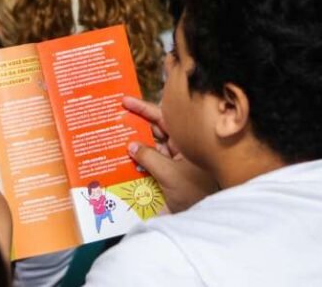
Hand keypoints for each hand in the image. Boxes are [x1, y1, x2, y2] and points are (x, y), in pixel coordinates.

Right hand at [123, 96, 218, 212]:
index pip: (163, 118)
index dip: (143, 108)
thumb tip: (131, 146)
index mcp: (186, 140)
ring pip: (152, 148)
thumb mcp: (169, 174)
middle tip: (115, 119)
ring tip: (115, 139)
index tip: (125, 101)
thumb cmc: (195, 192)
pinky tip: (124, 160)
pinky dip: (139, 161)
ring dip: (136, 145)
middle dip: (136, 125)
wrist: (206, 219)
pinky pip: (152, 163)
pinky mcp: (170, 176)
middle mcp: (181, 148)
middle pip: (155, 131)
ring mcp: (175, 162)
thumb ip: (148, 157)